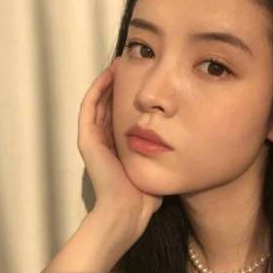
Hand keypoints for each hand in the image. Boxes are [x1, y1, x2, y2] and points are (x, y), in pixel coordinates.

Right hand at [77, 57, 162, 243]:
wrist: (129, 210)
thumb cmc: (147, 194)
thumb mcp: (158, 165)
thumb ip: (164, 151)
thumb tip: (185, 139)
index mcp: (118, 146)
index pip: (122, 113)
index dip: (131, 95)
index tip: (144, 77)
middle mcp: (105, 140)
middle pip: (110, 103)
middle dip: (119, 83)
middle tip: (130, 62)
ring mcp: (94, 139)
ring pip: (99, 101)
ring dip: (108, 81)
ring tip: (120, 63)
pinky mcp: (87, 140)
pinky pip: (90, 107)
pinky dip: (98, 89)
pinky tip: (110, 74)